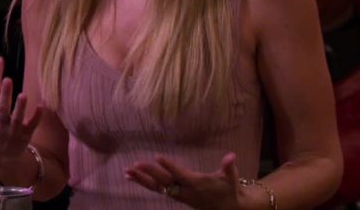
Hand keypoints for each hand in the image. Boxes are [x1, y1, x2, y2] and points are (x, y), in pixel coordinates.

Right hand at [0, 56, 41, 163]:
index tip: (0, 60)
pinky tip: (41, 106)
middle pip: (1, 109)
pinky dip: (36, 117)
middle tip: (8, 80)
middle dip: (4, 95)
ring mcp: (12, 131)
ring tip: (23, 95)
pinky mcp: (25, 135)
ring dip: (20, 108)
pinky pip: (31, 126)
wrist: (1, 154)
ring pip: (16, 119)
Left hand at [125, 153, 240, 209]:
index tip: (158, 157)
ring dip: (142, 180)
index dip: (170, 166)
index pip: (180, 174)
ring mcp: (179, 195)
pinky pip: (157, 190)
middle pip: (164, 181)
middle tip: (136, 164)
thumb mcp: (231, 178)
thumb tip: (232, 156)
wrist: (228, 208)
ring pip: (157, 187)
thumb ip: (229, 167)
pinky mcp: (175, 196)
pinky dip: (144, 183)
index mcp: (196, 184)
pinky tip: (132, 178)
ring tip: (127, 172)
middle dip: (150, 173)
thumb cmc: (229, 189)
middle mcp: (185, 190)